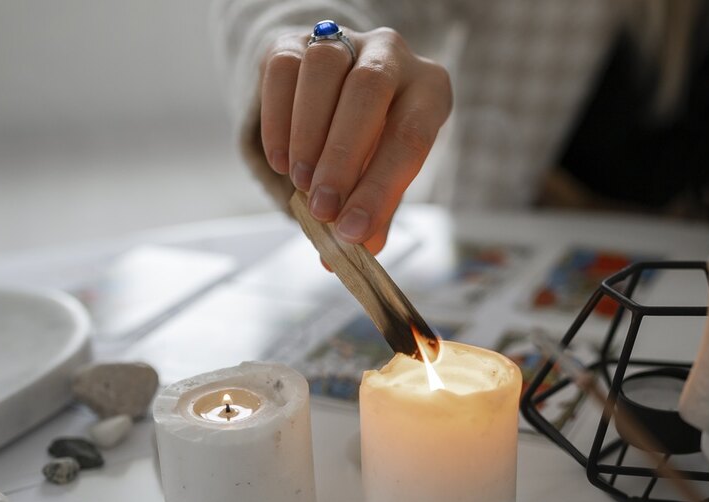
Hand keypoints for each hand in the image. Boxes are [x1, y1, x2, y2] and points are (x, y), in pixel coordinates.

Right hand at [259, 26, 451, 254]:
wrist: (336, 93)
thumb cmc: (372, 141)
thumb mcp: (384, 173)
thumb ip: (376, 210)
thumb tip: (360, 253)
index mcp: (428, 89)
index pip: (411, 135)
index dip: (381, 187)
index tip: (353, 232)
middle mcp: (392, 53)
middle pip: (369, 90)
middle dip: (342, 156)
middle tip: (323, 209)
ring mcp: (344, 41)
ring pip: (325, 68)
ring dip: (309, 132)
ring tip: (301, 183)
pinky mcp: (297, 41)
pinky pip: (285, 69)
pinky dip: (279, 120)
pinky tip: (281, 161)